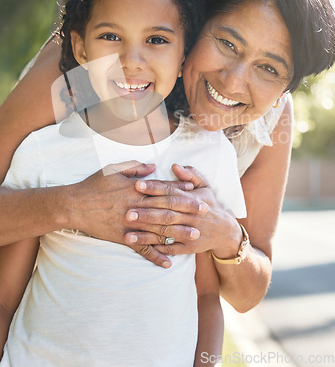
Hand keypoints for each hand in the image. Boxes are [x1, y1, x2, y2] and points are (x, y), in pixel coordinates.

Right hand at [65, 161, 195, 267]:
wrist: (74, 205)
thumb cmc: (94, 184)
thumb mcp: (113, 169)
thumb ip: (135, 167)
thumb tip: (153, 166)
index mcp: (136, 189)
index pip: (163, 188)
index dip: (181, 189)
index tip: (196, 190)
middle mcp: (137, 207)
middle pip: (167, 208)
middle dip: (187, 210)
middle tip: (205, 212)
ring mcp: (132, 224)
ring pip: (159, 230)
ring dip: (178, 233)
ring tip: (195, 236)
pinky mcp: (124, 238)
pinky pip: (143, 249)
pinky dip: (155, 256)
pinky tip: (168, 264)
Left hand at [124, 164, 241, 257]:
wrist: (225, 231)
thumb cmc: (210, 204)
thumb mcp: (204, 186)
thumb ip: (190, 175)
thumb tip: (175, 166)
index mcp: (191, 199)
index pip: (170, 192)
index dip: (154, 188)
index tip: (137, 185)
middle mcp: (190, 216)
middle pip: (166, 213)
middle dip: (146, 213)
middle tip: (127, 212)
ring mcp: (190, 233)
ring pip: (166, 232)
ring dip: (146, 235)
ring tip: (128, 235)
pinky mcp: (189, 248)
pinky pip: (171, 248)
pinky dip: (158, 249)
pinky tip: (143, 248)